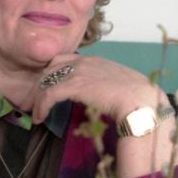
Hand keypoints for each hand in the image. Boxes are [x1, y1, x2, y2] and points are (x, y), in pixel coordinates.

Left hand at [23, 54, 166, 125]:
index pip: (62, 60)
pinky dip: (41, 106)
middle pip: (49, 68)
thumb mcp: (117, 84)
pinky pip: (48, 94)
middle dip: (40, 85)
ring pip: (46, 81)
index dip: (51, 75)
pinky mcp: (73, 85)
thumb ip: (103, 85)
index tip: (48, 89)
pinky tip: (40, 117)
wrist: (141, 100)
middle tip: (37, 102)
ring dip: (38, 98)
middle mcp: (82, 61)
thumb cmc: (136, 97)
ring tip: (36, 112)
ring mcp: (77, 72)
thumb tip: (99, 97)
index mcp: (93, 60)